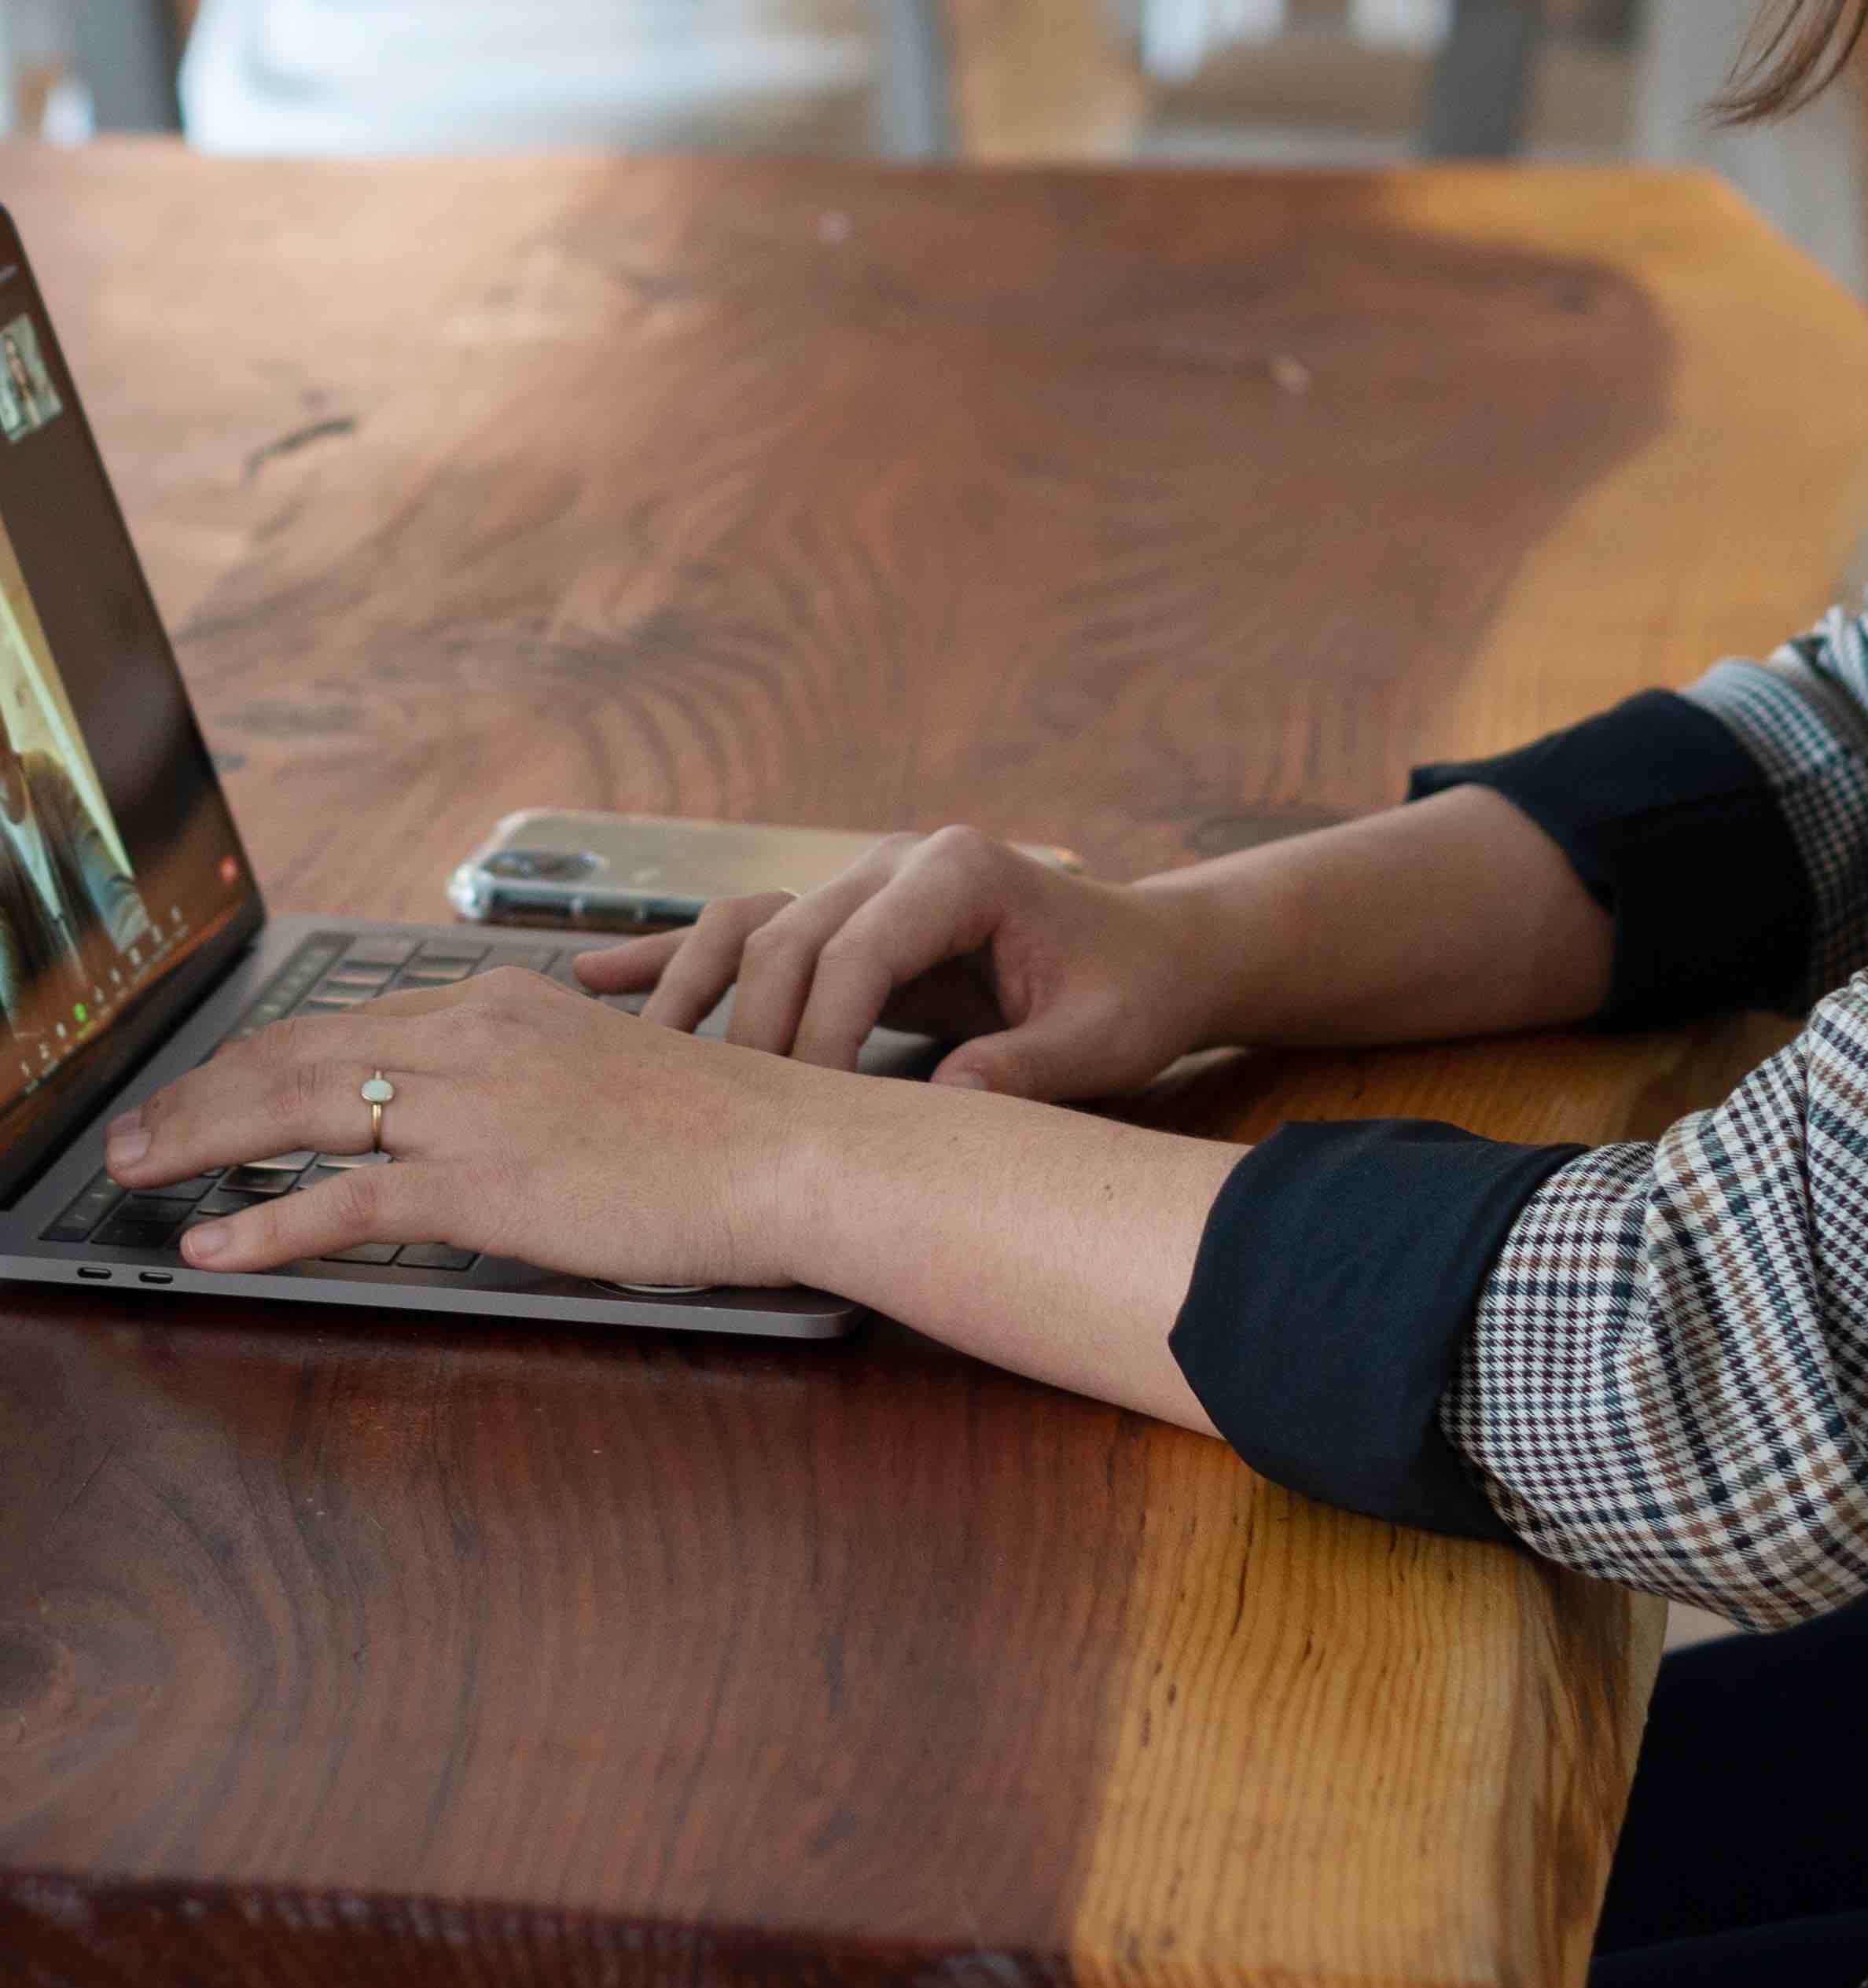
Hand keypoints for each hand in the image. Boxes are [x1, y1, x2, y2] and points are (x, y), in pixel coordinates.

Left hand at [102, 969, 826, 1286]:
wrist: (787, 1148)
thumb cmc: (722, 1125)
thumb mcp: (611, 1071)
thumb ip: (532, 1079)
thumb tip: (481, 1116)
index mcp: (506, 1005)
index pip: (349, 1023)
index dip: (260, 1055)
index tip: (208, 1084)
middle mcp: (476, 1036)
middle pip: (299, 1053)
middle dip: (199, 1092)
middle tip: (132, 1130)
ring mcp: (474, 1106)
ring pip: (298, 1110)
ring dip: (198, 1141)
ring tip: (135, 1172)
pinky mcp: (481, 1181)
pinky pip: (345, 1203)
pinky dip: (265, 1227)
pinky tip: (214, 1248)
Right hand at [568, 827, 1221, 1101]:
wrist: (1153, 952)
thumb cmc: (1132, 993)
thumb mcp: (1098, 1039)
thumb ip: (1024, 1069)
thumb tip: (944, 1107)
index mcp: (961, 871)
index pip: (855, 952)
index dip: (819, 1038)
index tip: (802, 1119)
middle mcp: (900, 861)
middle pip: (787, 940)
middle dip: (753, 1034)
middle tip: (729, 1126)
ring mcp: (865, 881)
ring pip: (750, 928)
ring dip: (691, 991)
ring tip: (628, 1059)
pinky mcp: (847, 916)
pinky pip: (748, 930)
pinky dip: (675, 957)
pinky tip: (594, 979)